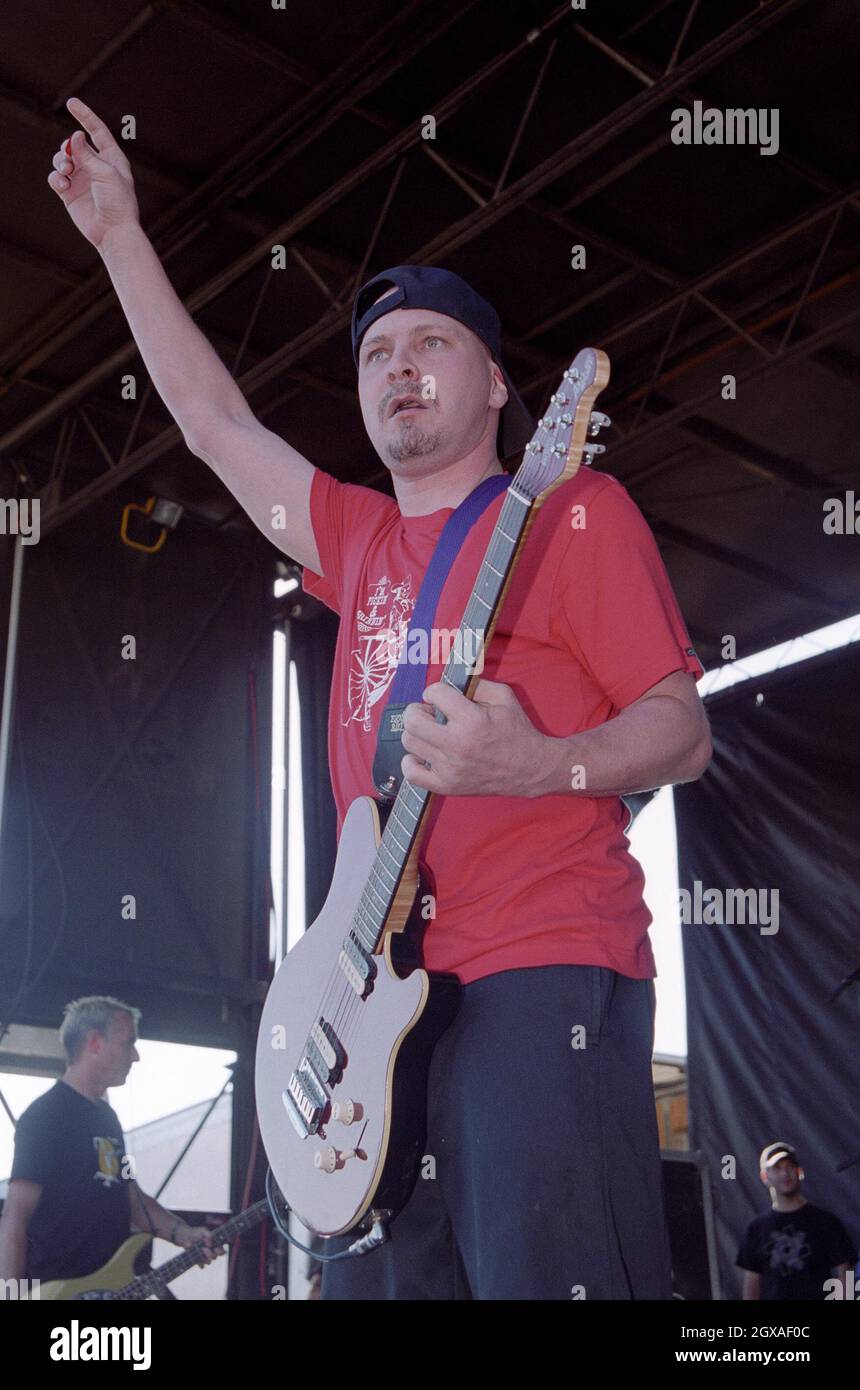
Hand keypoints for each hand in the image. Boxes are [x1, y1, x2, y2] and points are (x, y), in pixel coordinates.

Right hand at [47, 97, 139, 247]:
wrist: (113, 232)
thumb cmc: (117, 202)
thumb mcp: (105, 172)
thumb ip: (87, 153)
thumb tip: (74, 136)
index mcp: (111, 158)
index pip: (97, 131)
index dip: (84, 116)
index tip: (71, 102)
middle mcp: (96, 166)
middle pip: (74, 145)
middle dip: (67, 148)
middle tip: (70, 159)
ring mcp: (82, 180)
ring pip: (62, 159)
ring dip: (60, 161)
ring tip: (66, 171)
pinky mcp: (71, 193)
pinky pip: (56, 178)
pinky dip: (56, 178)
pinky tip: (63, 185)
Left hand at [174, 1222, 223, 1266]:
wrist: (185, 1237)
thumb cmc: (195, 1233)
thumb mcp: (202, 1230)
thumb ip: (208, 1234)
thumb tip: (210, 1244)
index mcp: (214, 1245)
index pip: (222, 1251)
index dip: (220, 1251)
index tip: (215, 1248)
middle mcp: (211, 1251)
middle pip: (215, 1257)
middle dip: (211, 1254)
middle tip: (204, 1248)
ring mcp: (204, 1257)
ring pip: (209, 1262)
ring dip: (205, 1258)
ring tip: (200, 1251)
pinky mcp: (198, 1261)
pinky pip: (202, 1265)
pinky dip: (200, 1263)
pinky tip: (197, 1259)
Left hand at [400, 678, 553, 796]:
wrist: (530, 769)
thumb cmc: (517, 732)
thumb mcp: (504, 697)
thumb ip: (476, 684)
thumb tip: (450, 681)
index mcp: (472, 720)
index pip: (434, 694)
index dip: (434, 691)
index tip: (440, 696)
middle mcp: (458, 744)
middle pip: (412, 720)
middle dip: (417, 710)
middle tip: (429, 713)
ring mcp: (450, 768)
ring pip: (409, 742)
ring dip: (416, 733)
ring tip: (431, 733)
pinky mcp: (447, 785)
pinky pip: (411, 773)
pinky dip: (411, 761)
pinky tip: (424, 755)